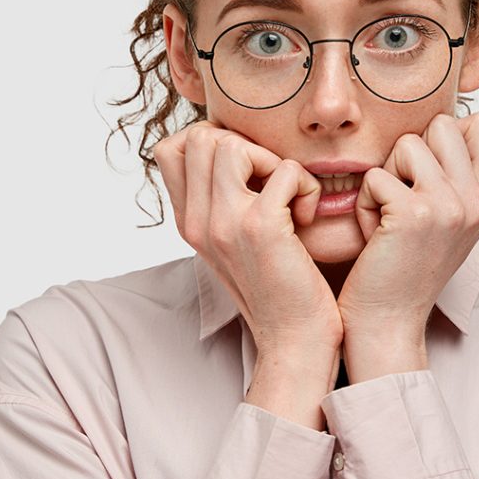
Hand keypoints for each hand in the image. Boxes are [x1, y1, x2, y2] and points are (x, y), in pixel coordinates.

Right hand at [154, 120, 343, 356]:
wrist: (295, 341)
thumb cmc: (277, 290)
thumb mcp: (233, 245)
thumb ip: (220, 204)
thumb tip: (230, 153)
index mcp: (188, 223)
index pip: (171, 148)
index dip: (213, 143)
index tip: (247, 173)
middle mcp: (198, 222)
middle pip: (198, 137)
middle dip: (244, 146)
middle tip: (270, 184)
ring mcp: (225, 224)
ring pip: (230, 144)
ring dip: (272, 161)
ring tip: (287, 198)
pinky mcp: (262, 228)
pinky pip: (285, 170)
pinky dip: (306, 185)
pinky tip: (307, 218)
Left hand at [337, 112, 478, 351]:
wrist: (389, 321)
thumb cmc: (407, 266)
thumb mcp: (449, 218)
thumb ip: (458, 172)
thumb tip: (453, 119)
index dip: (441, 142)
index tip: (427, 184)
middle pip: (442, 124)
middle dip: (411, 155)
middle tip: (404, 200)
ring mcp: (452, 205)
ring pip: (406, 143)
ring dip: (386, 177)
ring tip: (389, 217)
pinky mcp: (415, 213)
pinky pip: (375, 176)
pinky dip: (364, 204)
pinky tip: (374, 235)